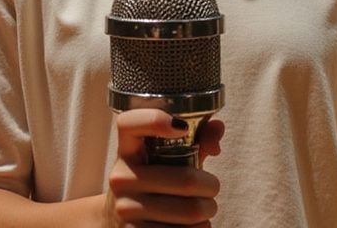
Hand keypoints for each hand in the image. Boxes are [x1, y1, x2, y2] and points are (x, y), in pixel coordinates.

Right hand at [103, 109, 223, 226]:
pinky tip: (190, 225)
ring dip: (208, 211)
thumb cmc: (154, 186)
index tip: (182, 127)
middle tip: (211, 188)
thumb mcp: (166, 162)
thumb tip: (218, 129)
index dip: (154, 120)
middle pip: (187, 180)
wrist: (118, 225)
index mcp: (126, 152)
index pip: (128, 124)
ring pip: (192, 211)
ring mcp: (126, 210)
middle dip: (212, 186)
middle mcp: (121, 179)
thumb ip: (194, 140)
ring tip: (203, 208)